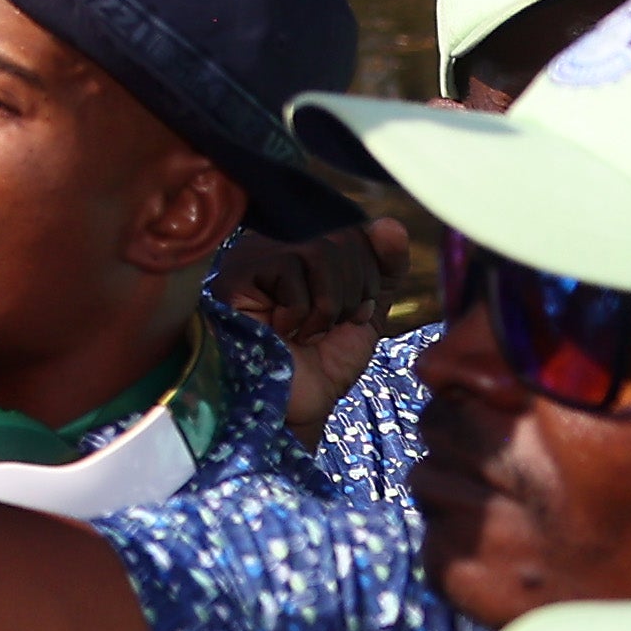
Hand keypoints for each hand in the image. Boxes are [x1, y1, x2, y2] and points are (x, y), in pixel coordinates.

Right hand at [212, 213, 415, 442]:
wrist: (295, 405)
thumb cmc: (322, 362)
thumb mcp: (365, 313)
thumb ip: (383, 270)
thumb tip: (391, 224)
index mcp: (310, 246)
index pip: (358, 231)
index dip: (367, 277)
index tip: (349, 314)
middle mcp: (280, 241)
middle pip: (343, 238)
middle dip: (351, 295)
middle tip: (324, 327)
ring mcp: (257, 253)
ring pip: (321, 252)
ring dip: (327, 306)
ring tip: (304, 331)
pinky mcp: (239, 271)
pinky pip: (293, 273)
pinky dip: (300, 313)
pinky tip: (280, 331)